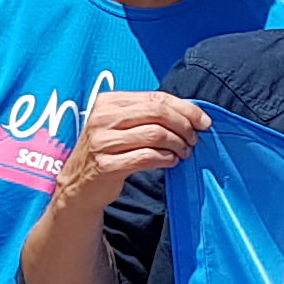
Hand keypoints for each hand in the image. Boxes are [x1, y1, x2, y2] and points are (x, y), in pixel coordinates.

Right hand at [62, 91, 210, 201]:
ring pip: (156, 134)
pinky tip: (171, 161)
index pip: (156, 98)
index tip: (203, 121)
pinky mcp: (107, 165)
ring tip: (184, 152)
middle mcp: (102, 118)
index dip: (185, 108)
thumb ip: (147, 115)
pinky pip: (148, 157)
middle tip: (194, 139)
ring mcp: (103, 142)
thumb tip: (190, 114)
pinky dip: (166, 159)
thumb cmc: (108, 151)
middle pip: (158, 113)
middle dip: (184, 125)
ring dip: (178, 144)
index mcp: (108, 102)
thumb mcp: (120, 125)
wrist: (79, 185)